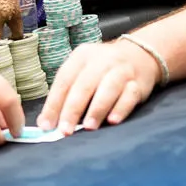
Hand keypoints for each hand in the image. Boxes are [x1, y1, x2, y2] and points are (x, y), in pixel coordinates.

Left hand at [36, 38, 158, 133]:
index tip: (46, 125)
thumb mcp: (82, 72)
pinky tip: (113, 121)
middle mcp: (101, 61)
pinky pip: (130, 95)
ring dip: (97, 109)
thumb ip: (66, 94)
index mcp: (82, 56)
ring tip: (88, 127)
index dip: (54, 103)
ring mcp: (122, 70)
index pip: (64, 80)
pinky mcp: (138, 83)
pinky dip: (121, 108)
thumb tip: (47, 123)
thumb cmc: (101, 69)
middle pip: (84, 85)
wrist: (139, 55)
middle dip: (72, 109)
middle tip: (65, 130)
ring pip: (108, 89)